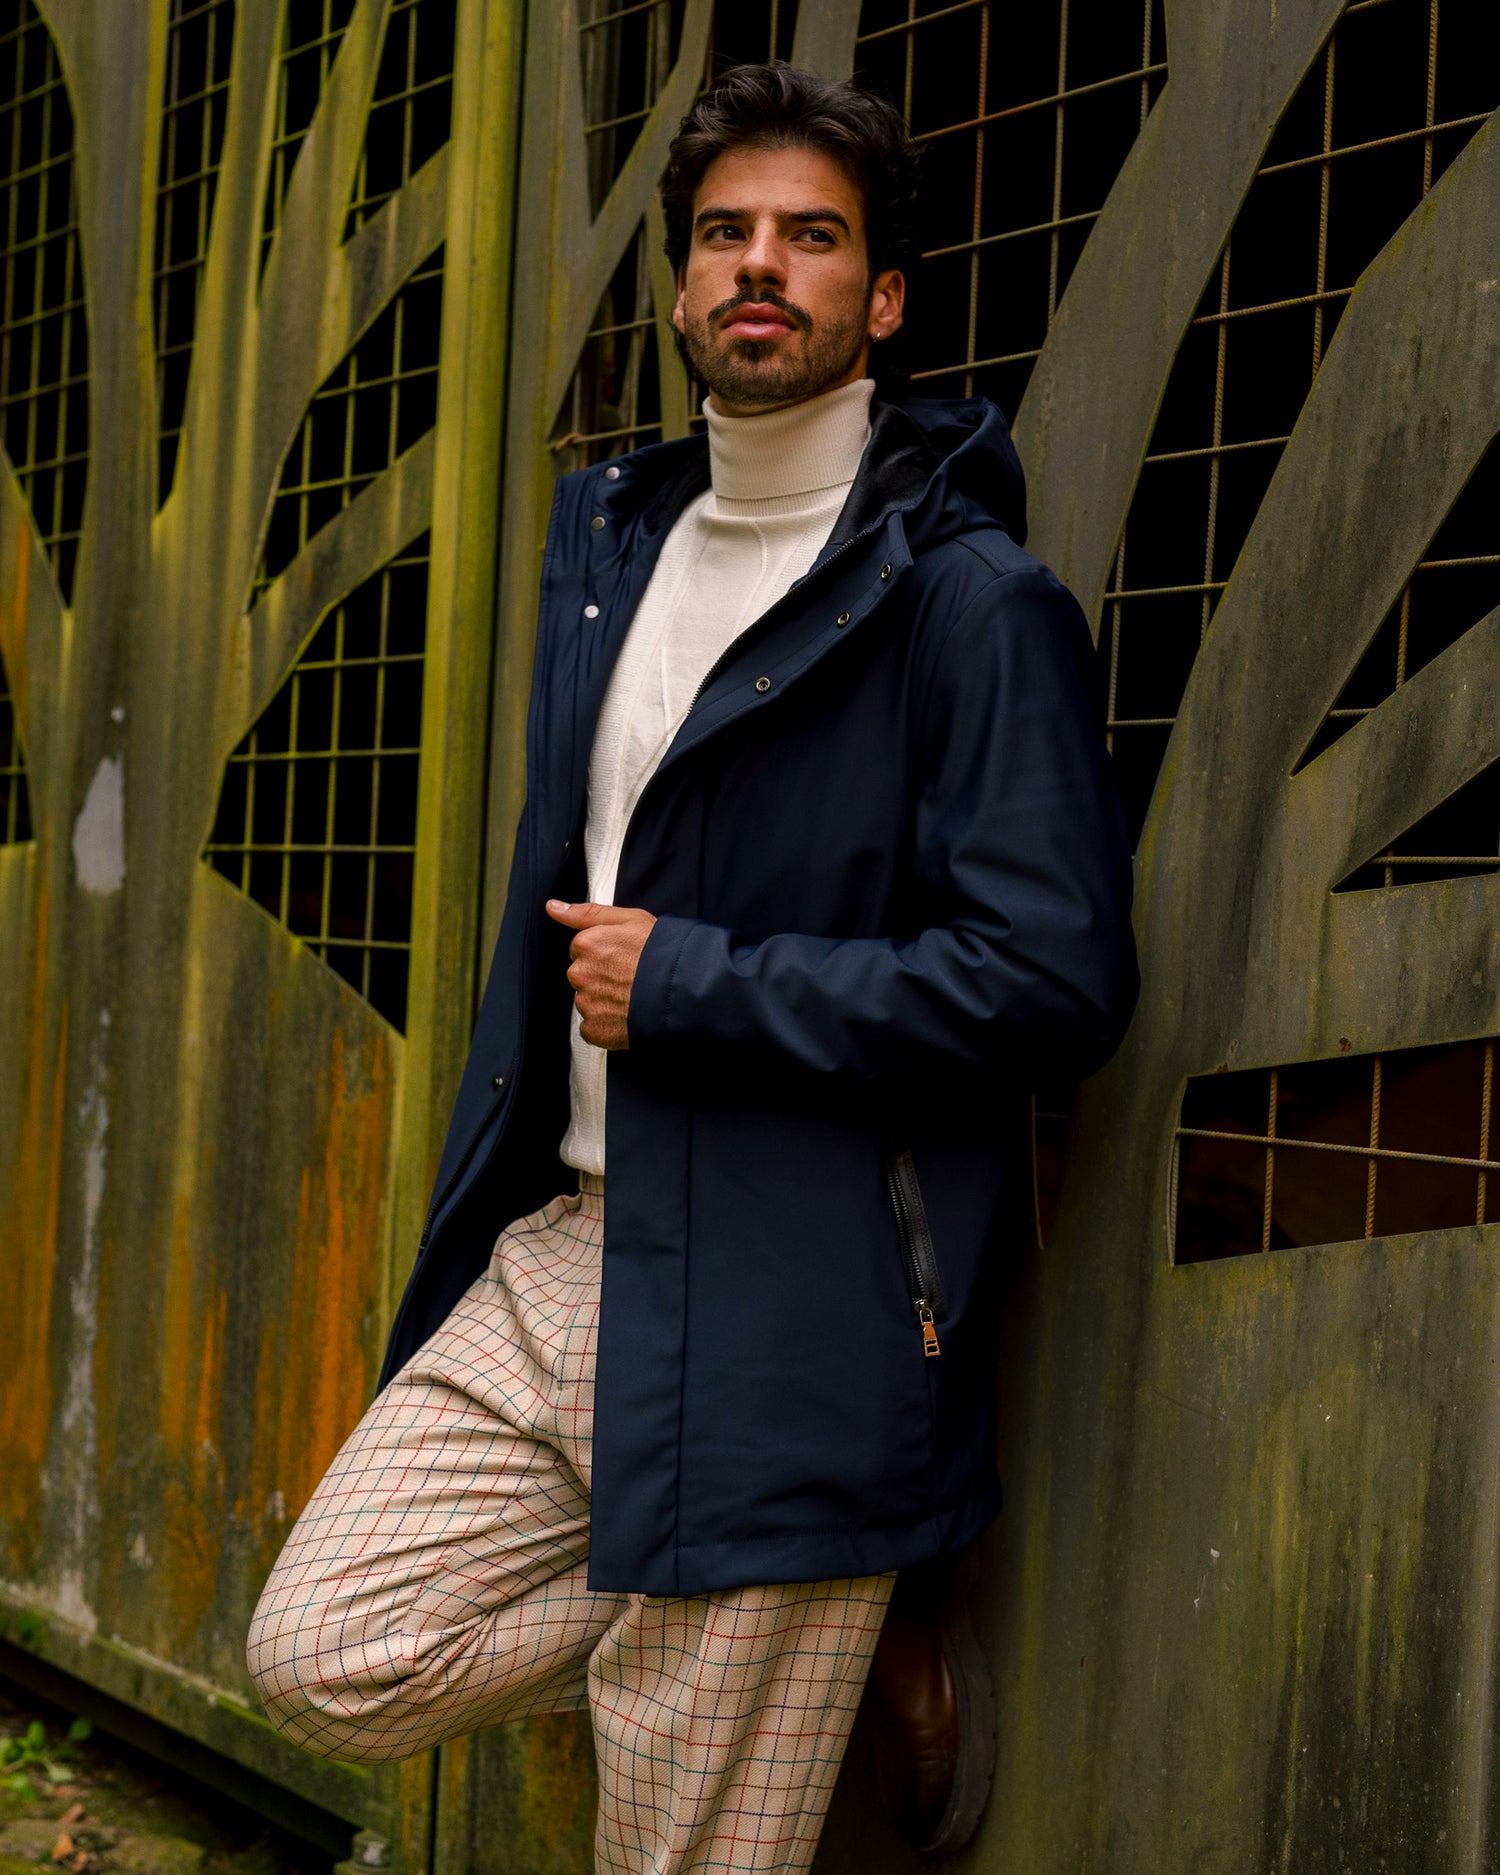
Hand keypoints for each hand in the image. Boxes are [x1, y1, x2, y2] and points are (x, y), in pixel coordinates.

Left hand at [545, 899, 656, 1050]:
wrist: (683, 991)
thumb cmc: (662, 954)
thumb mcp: (630, 919)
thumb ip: (587, 913)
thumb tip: (554, 907)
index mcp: (586, 944)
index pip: (582, 949)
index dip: (605, 953)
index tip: (624, 958)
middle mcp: (580, 973)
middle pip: (583, 975)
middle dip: (602, 977)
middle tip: (631, 978)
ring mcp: (586, 1003)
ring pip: (588, 1001)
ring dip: (605, 1001)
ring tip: (633, 997)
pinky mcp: (595, 1029)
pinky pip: (593, 1027)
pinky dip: (607, 1024)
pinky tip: (627, 1015)